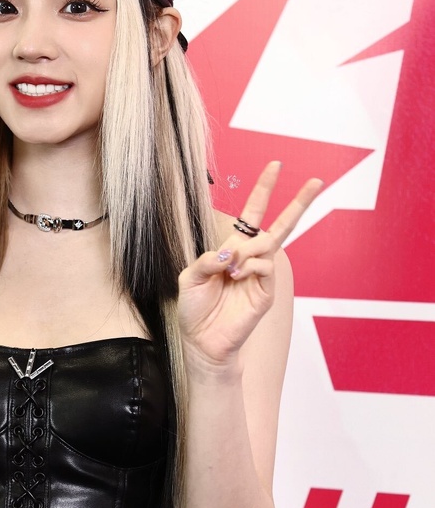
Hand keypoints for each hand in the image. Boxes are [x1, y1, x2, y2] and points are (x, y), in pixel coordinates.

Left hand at [177, 162, 323, 368]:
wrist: (202, 342)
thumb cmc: (195, 310)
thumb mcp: (189, 277)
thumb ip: (206, 259)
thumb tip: (231, 251)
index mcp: (232, 250)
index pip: (252, 215)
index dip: (263, 190)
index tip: (276, 166)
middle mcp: (250, 259)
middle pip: (279, 225)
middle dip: (298, 202)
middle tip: (317, 181)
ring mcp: (261, 275)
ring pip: (268, 244)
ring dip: (245, 250)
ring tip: (229, 270)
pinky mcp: (266, 292)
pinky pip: (266, 265)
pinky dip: (250, 265)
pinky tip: (237, 276)